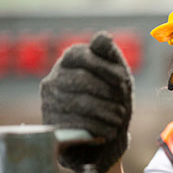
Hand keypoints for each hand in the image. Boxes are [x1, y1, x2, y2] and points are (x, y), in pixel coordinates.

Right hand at [40, 31, 131, 172]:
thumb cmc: (110, 99)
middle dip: (108, 93)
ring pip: (80, 103)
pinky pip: (75, 123)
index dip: (104, 68)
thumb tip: (104, 36)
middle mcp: (53, 78)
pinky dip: (98, 127)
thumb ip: (110, 55)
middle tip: (122, 106)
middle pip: (82, 80)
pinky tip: (110, 130)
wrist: (103, 136)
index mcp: (69, 60)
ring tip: (118, 118)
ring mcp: (49, 101)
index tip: (123, 81)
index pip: (81, 56)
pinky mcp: (51, 124)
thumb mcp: (116, 75)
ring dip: (106, 112)